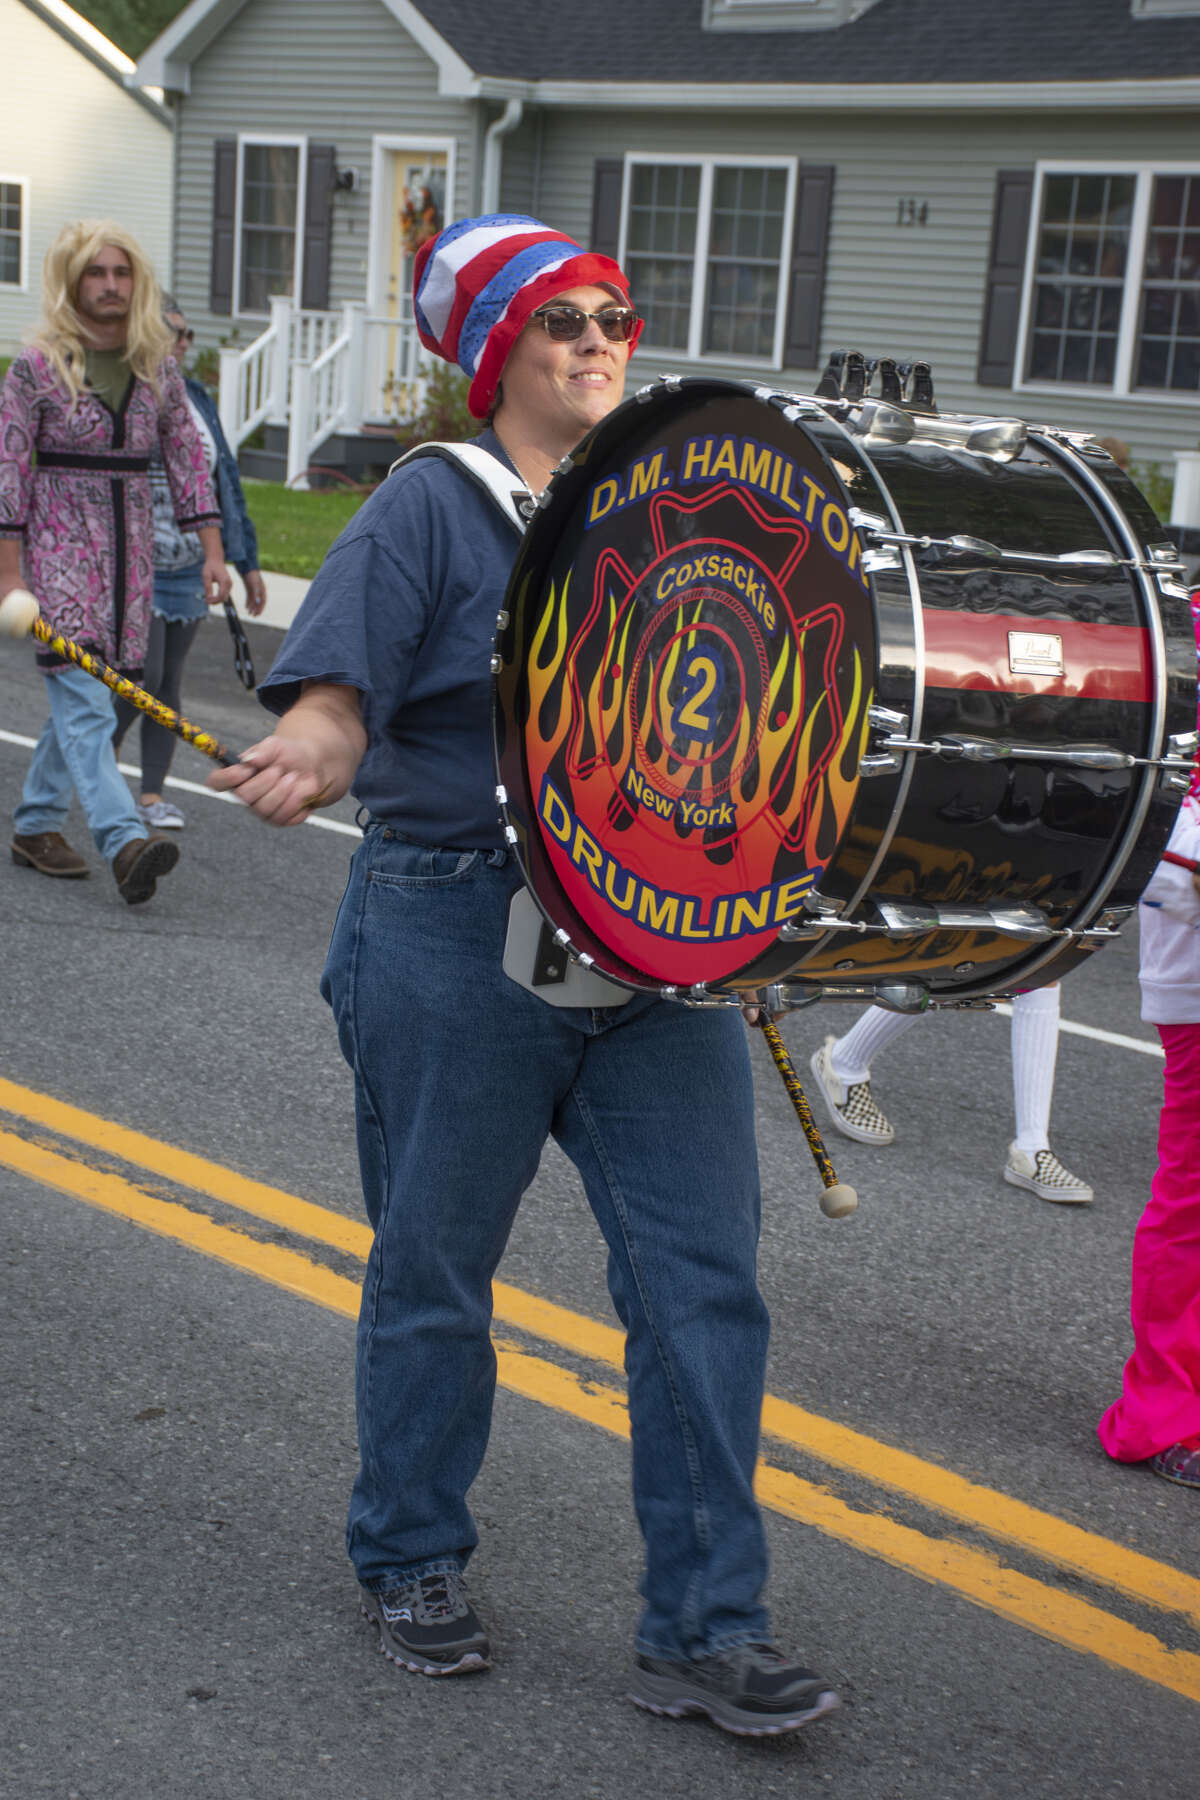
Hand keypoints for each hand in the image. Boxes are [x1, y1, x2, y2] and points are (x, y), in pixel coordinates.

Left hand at [203, 556, 233, 605]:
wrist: (216, 560)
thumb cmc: (210, 567)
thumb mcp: (206, 577)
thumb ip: (208, 588)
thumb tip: (208, 599)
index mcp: (224, 581)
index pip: (220, 596)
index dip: (213, 600)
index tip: (205, 600)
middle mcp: (229, 584)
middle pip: (223, 598)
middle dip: (215, 602)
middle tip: (206, 601)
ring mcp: (230, 585)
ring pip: (224, 597)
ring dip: (217, 600)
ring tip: (208, 598)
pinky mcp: (229, 585)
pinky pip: (224, 594)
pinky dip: (219, 597)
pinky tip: (212, 596)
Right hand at [206, 734, 331, 827]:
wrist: (312, 766)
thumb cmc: (288, 754)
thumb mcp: (276, 745)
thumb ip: (263, 750)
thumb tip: (250, 760)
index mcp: (237, 775)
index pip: (215, 782)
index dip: (226, 778)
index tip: (245, 769)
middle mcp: (245, 796)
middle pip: (243, 796)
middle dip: (265, 781)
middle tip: (278, 770)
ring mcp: (261, 810)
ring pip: (264, 809)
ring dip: (283, 790)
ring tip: (292, 778)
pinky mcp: (279, 820)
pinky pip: (283, 816)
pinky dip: (296, 800)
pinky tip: (299, 791)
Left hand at [242, 570, 266, 616]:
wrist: (247, 568)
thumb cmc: (252, 576)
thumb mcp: (254, 585)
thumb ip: (256, 593)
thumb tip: (257, 602)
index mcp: (262, 590)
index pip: (263, 602)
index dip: (261, 608)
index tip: (258, 614)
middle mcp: (259, 591)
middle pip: (258, 602)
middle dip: (256, 609)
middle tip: (253, 616)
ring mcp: (254, 590)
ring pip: (254, 601)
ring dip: (252, 607)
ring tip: (249, 613)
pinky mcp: (249, 589)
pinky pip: (249, 597)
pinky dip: (248, 602)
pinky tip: (246, 607)